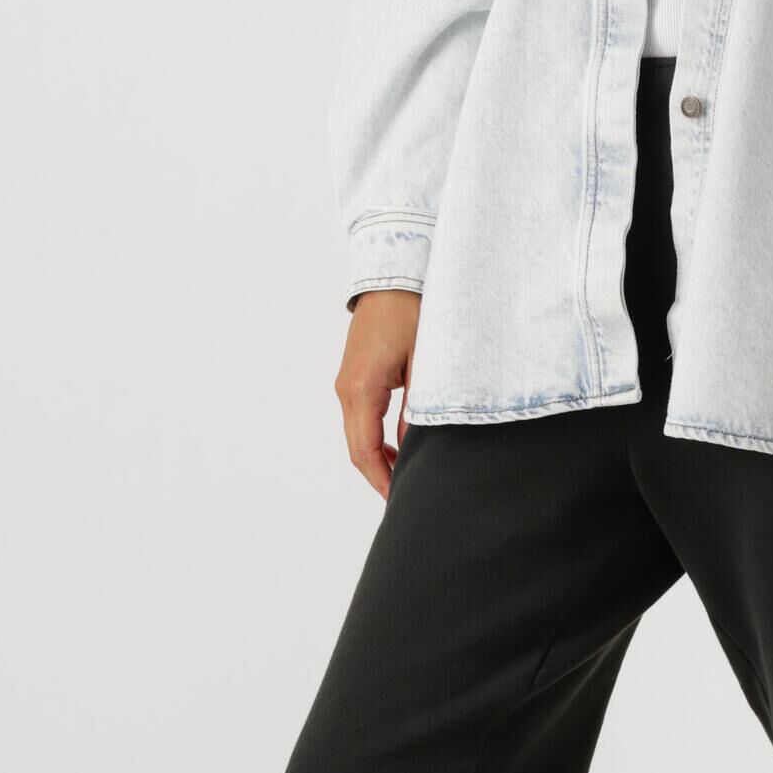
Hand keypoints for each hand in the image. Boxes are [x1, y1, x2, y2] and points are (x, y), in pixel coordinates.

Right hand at [335, 290, 421, 497]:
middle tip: (406, 495)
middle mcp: (347, 389)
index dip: (382, 479)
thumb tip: (417, 444)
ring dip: (379, 458)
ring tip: (407, 476)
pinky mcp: (355, 377)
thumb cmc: (411, 310)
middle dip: (380, 475)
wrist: (392, 273)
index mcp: (362, 388)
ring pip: (358, 435)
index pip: (365, 450)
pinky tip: (399, 446)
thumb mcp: (425, 361)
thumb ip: (420, 406)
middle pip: (358, 448)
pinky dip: (376, 439)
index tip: (399, 499)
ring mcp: (347, 383)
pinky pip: (361, 418)